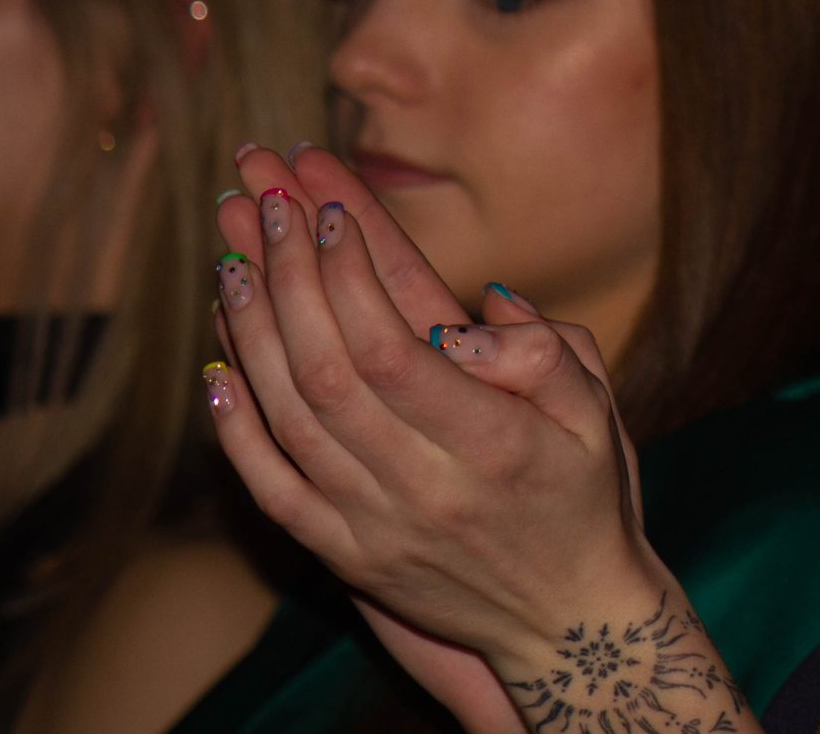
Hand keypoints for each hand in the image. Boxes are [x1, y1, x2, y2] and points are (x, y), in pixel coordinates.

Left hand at [206, 146, 736, 733]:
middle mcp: (427, 486)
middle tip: (264, 200)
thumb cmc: (587, 495)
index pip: (399, 344)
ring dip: (253, 330)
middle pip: (330, 368)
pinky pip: (271, 487)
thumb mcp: (599, 413)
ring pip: (290, 418)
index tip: (329, 204)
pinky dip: (236, 425)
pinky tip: (220, 363)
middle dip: (290, 271)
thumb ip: (546, 352)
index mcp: (494, 442)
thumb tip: (483, 304)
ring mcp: (376, 526)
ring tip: (233, 254)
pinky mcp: (344, 557)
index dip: (354, 271)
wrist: (566, 620)